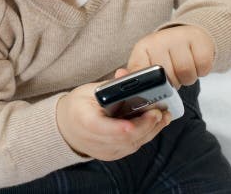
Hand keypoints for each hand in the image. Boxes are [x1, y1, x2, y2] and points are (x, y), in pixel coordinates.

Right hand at [56, 80, 172, 160]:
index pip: (103, 128)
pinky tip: (155, 124)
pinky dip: (146, 135)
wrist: (66, 127)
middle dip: (145, 125)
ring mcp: (105, 151)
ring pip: (133, 144)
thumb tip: (126, 75)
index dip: (120, 127)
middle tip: (160, 111)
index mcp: (85, 122)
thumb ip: (110, 86)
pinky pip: (133, 146)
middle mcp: (95, 141)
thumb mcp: (89, 90)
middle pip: (124, 138)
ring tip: (164, 115)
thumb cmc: (79, 106)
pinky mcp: (113, 154)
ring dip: (151, 130)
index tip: (133, 123)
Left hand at [115, 25, 214, 88]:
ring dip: (188, 78)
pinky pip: (202, 67)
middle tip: (174, 76)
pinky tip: (196, 63)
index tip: (155, 90)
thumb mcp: (146, 63)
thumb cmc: (165, 54)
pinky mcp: (199, 40)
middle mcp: (160, 40)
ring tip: (184, 70)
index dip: (149, 87)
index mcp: (143, 48)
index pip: (141, 73)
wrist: (188, 34)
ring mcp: (180, 38)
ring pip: (186, 74)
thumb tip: (119, 76)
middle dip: (173, 83)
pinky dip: (201, 71)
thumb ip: (134, 74)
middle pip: (168, 78)